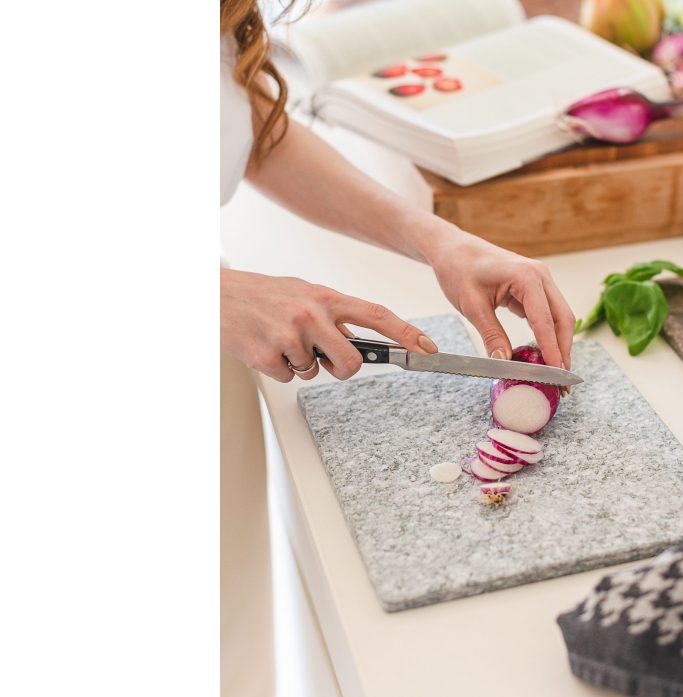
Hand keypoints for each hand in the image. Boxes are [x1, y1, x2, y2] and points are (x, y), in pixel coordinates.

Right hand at [221, 269, 437, 381]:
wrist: (214, 294)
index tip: (427, 347)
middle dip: (341, 368)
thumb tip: (358, 339)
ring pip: (314, 373)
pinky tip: (263, 346)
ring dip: (299, 364)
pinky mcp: (266, 353)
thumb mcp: (302, 293)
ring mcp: (289, 333)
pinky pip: (287, 376)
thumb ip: (332, 314)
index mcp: (326, 296)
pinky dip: (276, 368)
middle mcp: (311, 313)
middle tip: (321, 357)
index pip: (377, 314)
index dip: (406, 333)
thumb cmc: (261, 295)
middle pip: (351, 362)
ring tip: (278, 340)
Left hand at [426, 229, 575, 369]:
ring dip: (559, 344)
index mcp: (527, 276)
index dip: (553, 351)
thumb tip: (504, 363)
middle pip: (563, 319)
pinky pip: (548, 314)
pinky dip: (548, 335)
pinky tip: (544, 355)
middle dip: (563, 351)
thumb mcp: (472, 306)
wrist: (452, 249)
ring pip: (559, 318)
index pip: (546, 321)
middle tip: (562, 382)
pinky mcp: (534, 288)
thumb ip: (491, 335)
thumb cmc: (459, 269)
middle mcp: (540, 276)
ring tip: (555, 373)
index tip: (557, 375)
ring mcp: (540, 281)